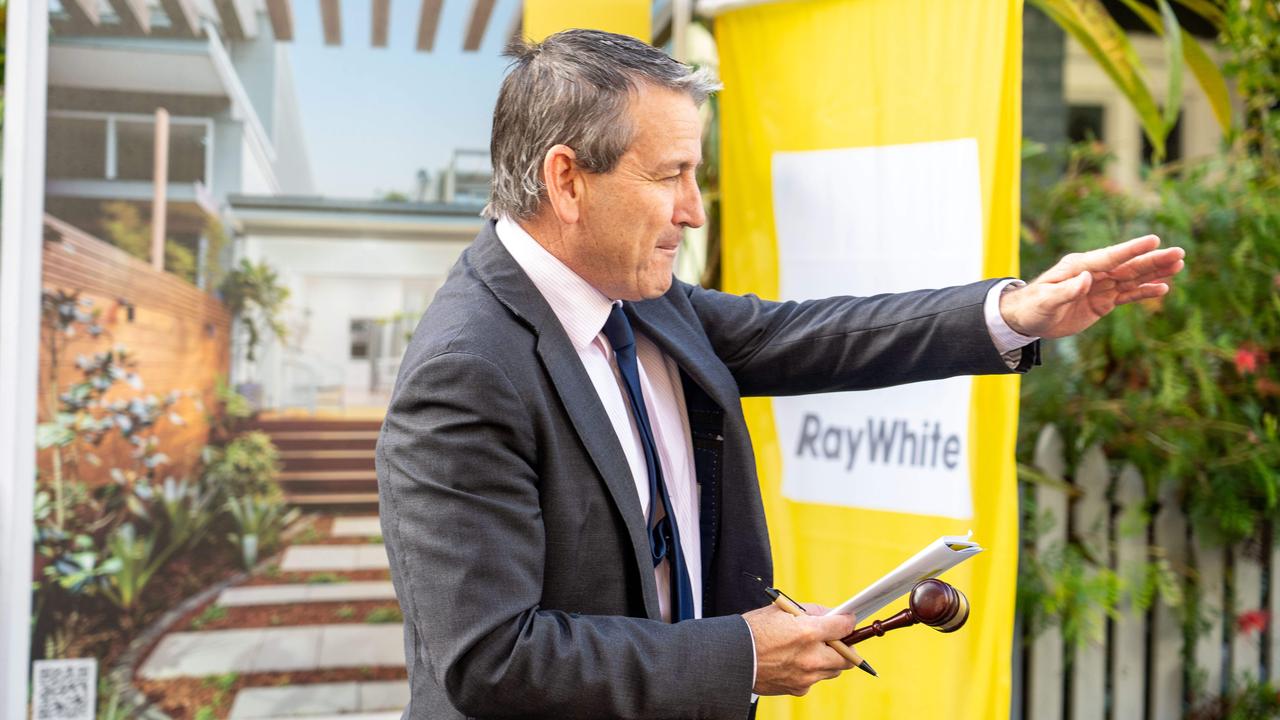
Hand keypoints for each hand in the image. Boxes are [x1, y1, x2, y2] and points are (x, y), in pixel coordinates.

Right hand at [743, 602, 856, 695]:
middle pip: (848, 657)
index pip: (843, 628)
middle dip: (845, 647)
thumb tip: (831, 614)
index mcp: (807, 632)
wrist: (731, 659)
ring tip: (811, 649)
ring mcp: (806, 677)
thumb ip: (811, 611)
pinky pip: (814, 680)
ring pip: (833, 671)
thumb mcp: (782, 610)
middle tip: (838, 639)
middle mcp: (811, 658)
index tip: (849, 620)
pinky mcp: (798, 689)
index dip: (848, 622)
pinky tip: (794, 662)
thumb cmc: (753, 631)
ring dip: (829, 660)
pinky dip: (811, 672)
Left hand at [1000, 234, 1185, 338]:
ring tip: (1179, 265)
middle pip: (1128, 265)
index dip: (1132, 249)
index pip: (1110, 257)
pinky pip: (1127, 295)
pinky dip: (1144, 292)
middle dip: (1153, 259)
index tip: (1153, 240)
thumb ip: (1066, 290)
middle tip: (1180, 253)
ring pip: (1132, 278)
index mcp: (1079, 266)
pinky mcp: (1103, 302)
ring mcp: (1100, 287)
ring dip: (1155, 272)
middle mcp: (1093, 273)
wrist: (1026, 319)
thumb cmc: (1032, 307)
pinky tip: (1163, 288)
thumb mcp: (1046, 301)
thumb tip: (1087, 279)